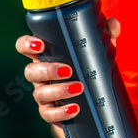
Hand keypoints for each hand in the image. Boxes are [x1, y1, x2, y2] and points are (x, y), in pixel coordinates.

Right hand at [15, 18, 120, 137]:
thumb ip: (105, 34)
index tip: (40, 44)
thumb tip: (112, 23)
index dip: (26, 44)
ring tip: (79, 88)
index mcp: (46, 56)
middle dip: (47, 70)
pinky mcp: (51, 113)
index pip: (25, 47)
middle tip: (69, 70)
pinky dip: (61, 112)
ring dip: (58, 90)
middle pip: (30, 71)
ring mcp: (43, 95)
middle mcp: (40, 75)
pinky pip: (49, 114)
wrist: (93, 102)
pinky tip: (75, 108)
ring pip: (40, 93)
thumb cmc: (89, 67)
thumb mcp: (98, 50)